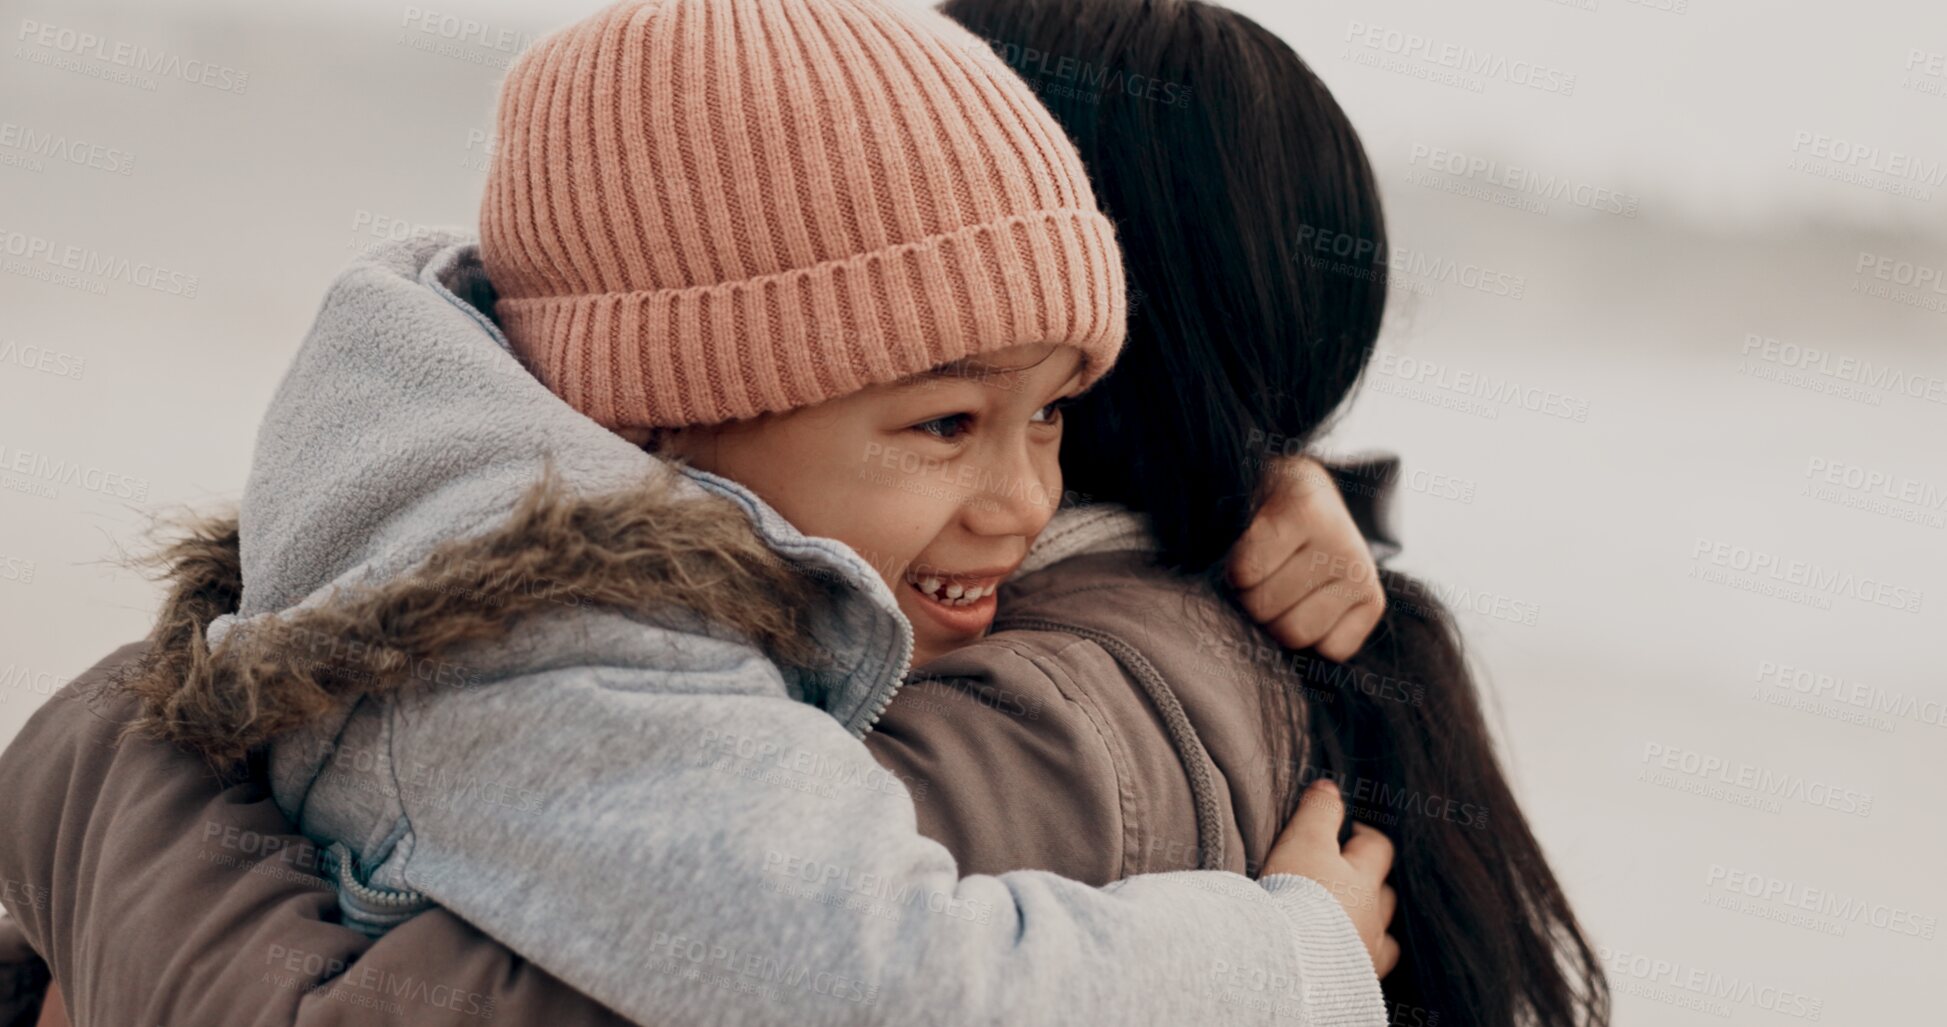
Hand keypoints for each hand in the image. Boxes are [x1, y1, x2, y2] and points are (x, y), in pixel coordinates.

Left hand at [1228, 456, 1385, 660]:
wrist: (1317, 496)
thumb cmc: (1269, 510)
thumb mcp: (1246, 506)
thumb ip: (1227, 539)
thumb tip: (1231, 589)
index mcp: (1303, 511)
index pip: (1244, 573)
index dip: (1233, 575)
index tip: (1241, 561)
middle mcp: (1339, 544)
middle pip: (1266, 609)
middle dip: (1253, 601)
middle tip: (1262, 583)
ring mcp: (1361, 574)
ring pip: (1296, 634)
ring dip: (1280, 622)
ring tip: (1283, 598)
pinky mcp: (1373, 602)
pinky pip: (1332, 650)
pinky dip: (1315, 640)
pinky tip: (1311, 610)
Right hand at [1263, 778, 1399, 977]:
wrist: (1289, 959)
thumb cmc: (1297, 896)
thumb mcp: (1304, 841)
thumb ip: (1318, 811)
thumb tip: (1329, 787)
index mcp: (1363, 880)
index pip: (1377, 848)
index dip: (1365, 835)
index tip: (1350, 831)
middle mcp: (1372, 917)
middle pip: (1386, 896)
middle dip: (1373, 884)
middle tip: (1348, 877)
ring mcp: (1365, 953)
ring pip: (1383, 937)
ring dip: (1370, 926)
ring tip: (1351, 923)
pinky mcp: (1351, 982)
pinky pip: (1365, 968)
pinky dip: (1357, 958)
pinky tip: (1342, 957)